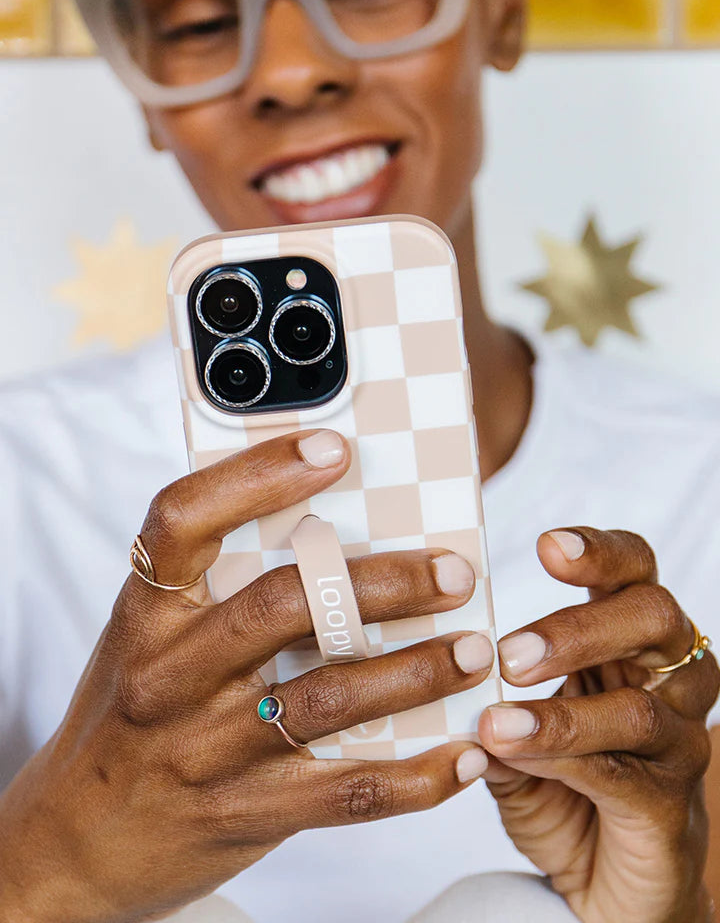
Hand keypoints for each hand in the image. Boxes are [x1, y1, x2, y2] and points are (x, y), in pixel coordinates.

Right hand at [0, 431, 492, 922]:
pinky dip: (420, 774)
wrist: (74, 842)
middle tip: (454, 572)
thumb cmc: (131, 718)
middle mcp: (170, 675)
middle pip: (282, 605)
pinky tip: (467, 752)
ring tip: (476, 650)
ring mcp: (207, 750)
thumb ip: (217, 592)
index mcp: (145, 613)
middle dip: (383, 582)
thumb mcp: (149, 642)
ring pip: (328, 696)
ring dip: (417, 671)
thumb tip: (335, 533)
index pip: (184, 520)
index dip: (258, 475)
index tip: (334, 447)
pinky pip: (348, 792)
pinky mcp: (246, 814)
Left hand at [478, 527, 718, 922]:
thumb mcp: (512, 731)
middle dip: (578, 627)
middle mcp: (671, 678)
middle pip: (653, 617)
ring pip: (639, 706)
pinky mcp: (672, 806)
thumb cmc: (559, 787)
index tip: (546, 545)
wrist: (600, 884)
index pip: (636, 571)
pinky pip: (624, 774)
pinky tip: (514, 753)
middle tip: (509, 654)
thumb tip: (440, 662)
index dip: (600, 552)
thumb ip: (488, 697)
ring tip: (495, 718)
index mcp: (631, 640)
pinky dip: (563, 759)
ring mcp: (679, 741)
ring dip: (560, 711)